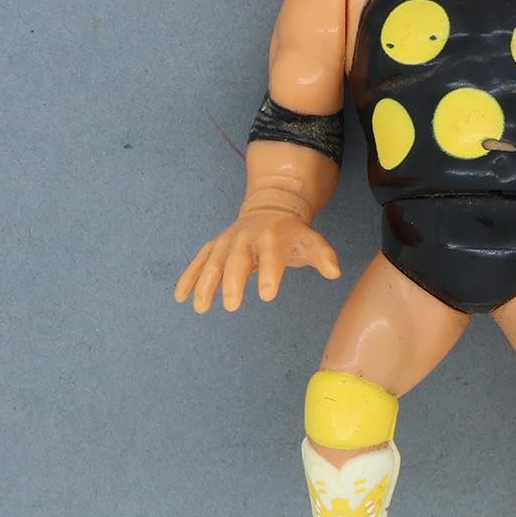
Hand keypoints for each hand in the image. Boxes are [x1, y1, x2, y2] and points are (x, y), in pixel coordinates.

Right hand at [174, 207, 340, 312]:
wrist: (269, 208)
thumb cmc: (291, 234)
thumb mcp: (310, 240)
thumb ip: (322, 255)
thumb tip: (335, 271)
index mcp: (271, 236)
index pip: (271, 255)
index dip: (270, 273)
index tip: (268, 295)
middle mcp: (245, 237)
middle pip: (237, 260)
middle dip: (233, 282)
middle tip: (232, 306)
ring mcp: (226, 242)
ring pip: (213, 262)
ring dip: (205, 284)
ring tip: (201, 308)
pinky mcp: (214, 247)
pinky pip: (199, 262)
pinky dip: (189, 278)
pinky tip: (180, 297)